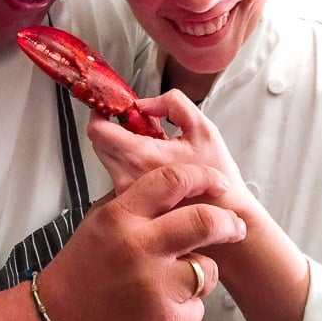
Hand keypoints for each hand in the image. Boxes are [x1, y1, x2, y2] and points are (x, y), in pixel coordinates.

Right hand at [37, 161, 245, 320]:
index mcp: (121, 217)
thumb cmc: (84, 265)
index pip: (171, 181)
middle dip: (228, 223)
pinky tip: (156, 308)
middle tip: (235, 227)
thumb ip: (137, 202)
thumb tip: (180, 185)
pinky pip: (196, 308)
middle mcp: (139, 249)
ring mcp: (155, 290)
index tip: (218, 183)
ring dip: (198, 271)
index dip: (202, 177)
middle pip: (204, 222)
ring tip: (171, 279)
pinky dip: (183, 307)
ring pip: (207, 270)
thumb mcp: (100, 220)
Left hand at [88, 88, 245, 197]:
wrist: (223, 217)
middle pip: (98, 142)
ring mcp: (124, 190)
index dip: (101, 111)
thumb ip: (173, 105)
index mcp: (141, 157)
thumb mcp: (204, 129)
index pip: (98, 131)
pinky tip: (153, 159)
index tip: (113, 105)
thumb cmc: (216, 178)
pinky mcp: (128, 199)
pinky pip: (117, 170)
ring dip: (121, 142)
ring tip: (151, 142)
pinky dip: (128, 159)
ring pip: (107, 156)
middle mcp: (126, 176)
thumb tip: (144, 103)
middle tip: (136, 121)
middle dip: (112, 125)